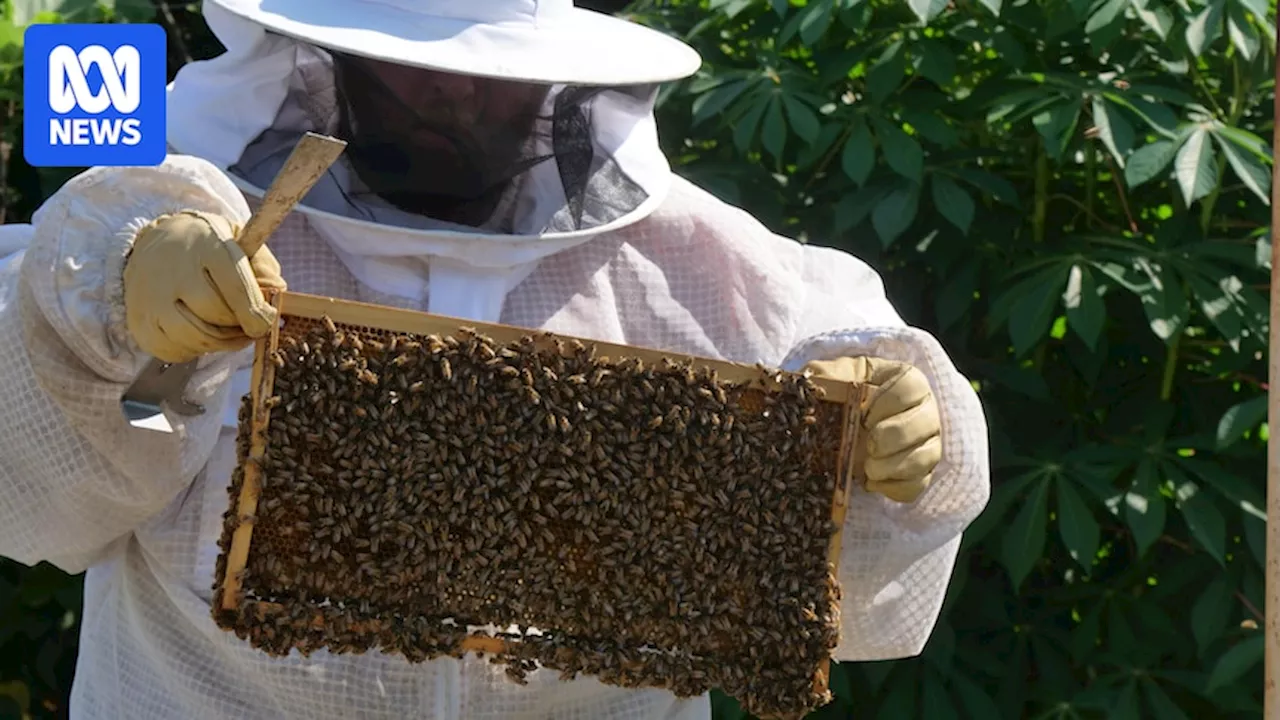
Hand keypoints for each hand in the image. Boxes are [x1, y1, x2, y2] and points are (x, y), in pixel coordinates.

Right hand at [123, 210, 284, 363]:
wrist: (157, 242)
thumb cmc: (210, 247)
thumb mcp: (241, 242)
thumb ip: (263, 267)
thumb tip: (275, 293)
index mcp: (207, 246)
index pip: (235, 287)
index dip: (255, 313)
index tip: (264, 321)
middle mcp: (175, 271)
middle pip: (216, 315)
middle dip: (239, 327)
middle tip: (247, 324)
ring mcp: (151, 297)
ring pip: (194, 338)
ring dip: (219, 343)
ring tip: (227, 331)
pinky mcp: (139, 320)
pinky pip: (173, 351)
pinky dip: (192, 350)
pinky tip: (199, 333)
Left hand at [803, 356, 941, 502]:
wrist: (842, 420)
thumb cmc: (840, 392)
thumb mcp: (831, 377)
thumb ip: (827, 376)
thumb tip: (819, 386)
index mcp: (904, 380)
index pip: (912, 385)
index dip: (890, 402)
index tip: (864, 415)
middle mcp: (923, 410)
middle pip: (928, 422)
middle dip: (895, 438)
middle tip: (869, 446)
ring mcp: (925, 443)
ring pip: (928, 456)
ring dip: (896, 466)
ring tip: (868, 468)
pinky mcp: (919, 472)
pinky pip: (918, 485)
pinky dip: (894, 488)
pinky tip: (871, 483)